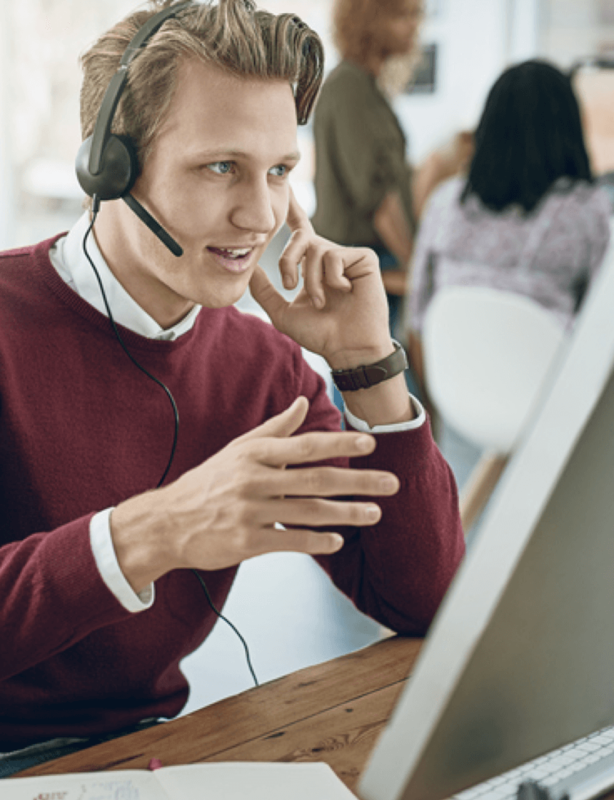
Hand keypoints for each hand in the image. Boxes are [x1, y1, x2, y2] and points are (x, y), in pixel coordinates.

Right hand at [110, 397, 399, 592]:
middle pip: (316, 479)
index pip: (306, 446)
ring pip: (308, 512)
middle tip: (391, 483)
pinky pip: (288, 541)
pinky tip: (338, 541)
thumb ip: (276, 428)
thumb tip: (304, 403)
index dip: (340, 443)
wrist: (168, 522)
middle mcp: (255, 480)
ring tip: (374, 514)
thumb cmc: (208, 482)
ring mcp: (250, 511)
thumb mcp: (239, 449)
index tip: (370, 442)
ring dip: (346, 514)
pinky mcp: (246, 541)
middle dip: (358, 481)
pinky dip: (315, 541)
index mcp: (255, 454)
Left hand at [249, 191, 392, 369]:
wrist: (347, 347)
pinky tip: (345, 292)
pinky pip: (334, 255)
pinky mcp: (364, 257)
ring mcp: (347, 255)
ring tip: (322, 301)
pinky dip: (332, 278)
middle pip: (300, 238)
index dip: (293, 207)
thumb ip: (263, 289)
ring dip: (312, 280)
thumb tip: (246, 265)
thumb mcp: (282, 312)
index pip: (299, 229)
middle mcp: (329, 254)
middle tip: (290, 285)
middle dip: (288, 261)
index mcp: (311, 263)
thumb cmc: (320, 333)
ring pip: (315, 250)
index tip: (284, 182)